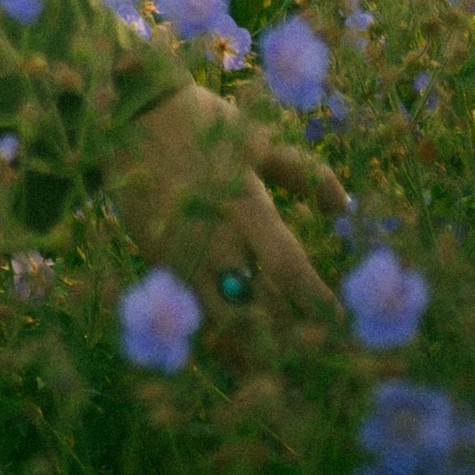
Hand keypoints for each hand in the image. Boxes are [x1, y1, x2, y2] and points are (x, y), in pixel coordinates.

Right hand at [109, 78, 344, 338]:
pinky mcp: (157, 259)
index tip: (341, 322)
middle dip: (286, 334)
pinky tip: (234, 344)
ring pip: (220, 318)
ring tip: (276, 359)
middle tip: (313, 352)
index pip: (288, 268)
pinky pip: (191, 307)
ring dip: (251, 341)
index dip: (317, 300)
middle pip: (255, 307)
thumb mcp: (256, 140)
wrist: (131, 115)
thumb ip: (302, 174)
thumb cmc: (203, 121)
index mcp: (244, 206)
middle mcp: (213, 238)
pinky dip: (216, 330)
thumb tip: (343, 206)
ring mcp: (181, 253)